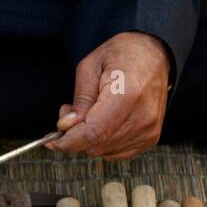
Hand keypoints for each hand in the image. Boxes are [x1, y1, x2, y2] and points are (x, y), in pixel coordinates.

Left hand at [50, 32, 171, 158]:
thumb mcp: (91, 67)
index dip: (69, 141)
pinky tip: (103, 122)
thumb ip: (79, 100)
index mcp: (127, 95)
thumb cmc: (123, 55)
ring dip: (89, 139)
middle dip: (76, 136)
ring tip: (90, 112)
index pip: (93, 133)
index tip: (52, 141)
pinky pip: (117, 152)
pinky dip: (104, 142)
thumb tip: (67, 127)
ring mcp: (149, 129)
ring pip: (105, 151)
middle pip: (97, 144)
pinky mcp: (150, 137)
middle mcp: (142, 116)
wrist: (154, 55)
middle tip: (71, 113)